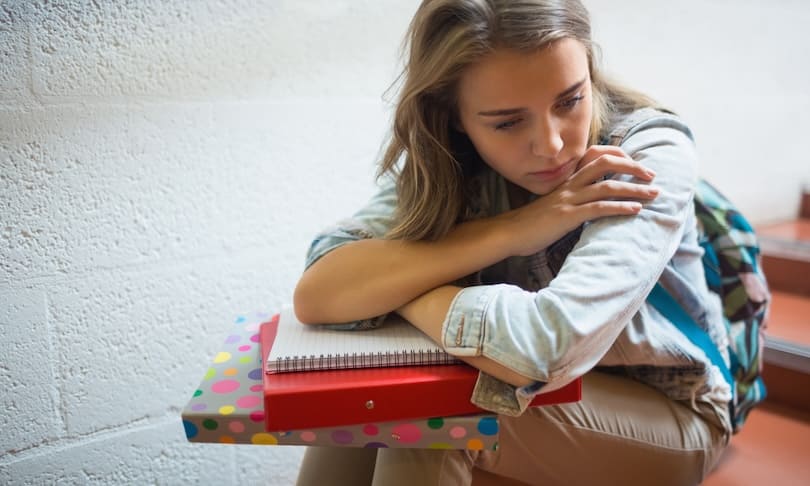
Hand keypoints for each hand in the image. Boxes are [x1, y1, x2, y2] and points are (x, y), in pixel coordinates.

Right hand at [497, 145, 658, 256]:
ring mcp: (569, 200)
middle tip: (652, 176)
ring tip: (653, 194)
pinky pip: (599, 208)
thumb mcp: (554, 206)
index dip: (618, 156)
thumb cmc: (532, 224)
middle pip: (605, 164)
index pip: (595, 156)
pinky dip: (620, 207)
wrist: (509, 233)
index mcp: (567, 181)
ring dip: (634, 189)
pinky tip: (636, 211)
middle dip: (633, 168)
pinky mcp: (568, 217)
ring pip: (607, 186)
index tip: (636, 165)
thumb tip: (591, 205)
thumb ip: (573, 200)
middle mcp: (569, 186)